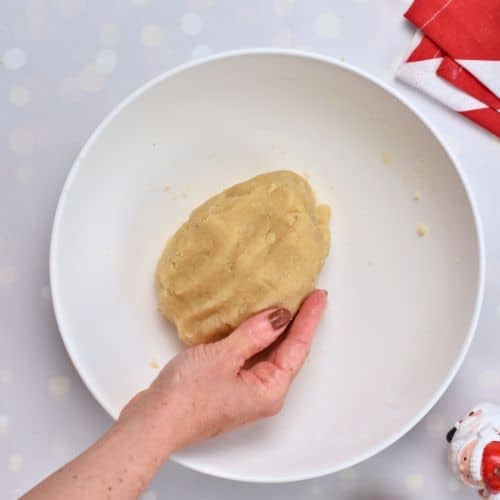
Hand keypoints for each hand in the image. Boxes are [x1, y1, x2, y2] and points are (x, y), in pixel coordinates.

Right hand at [119, 289, 326, 453]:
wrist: (154, 422)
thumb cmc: (187, 397)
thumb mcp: (224, 357)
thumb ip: (254, 334)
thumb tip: (279, 316)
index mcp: (269, 389)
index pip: (298, 347)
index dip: (309, 319)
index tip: (319, 297)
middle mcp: (262, 392)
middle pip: (287, 351)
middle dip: (297, 323)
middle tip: (308, 296)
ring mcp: (245, 390)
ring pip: (268, 353)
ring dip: (276, 329)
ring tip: (286, 304)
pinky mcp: (228, 385)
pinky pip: (250, 356)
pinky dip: (255, 337)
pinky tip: (252, 322)